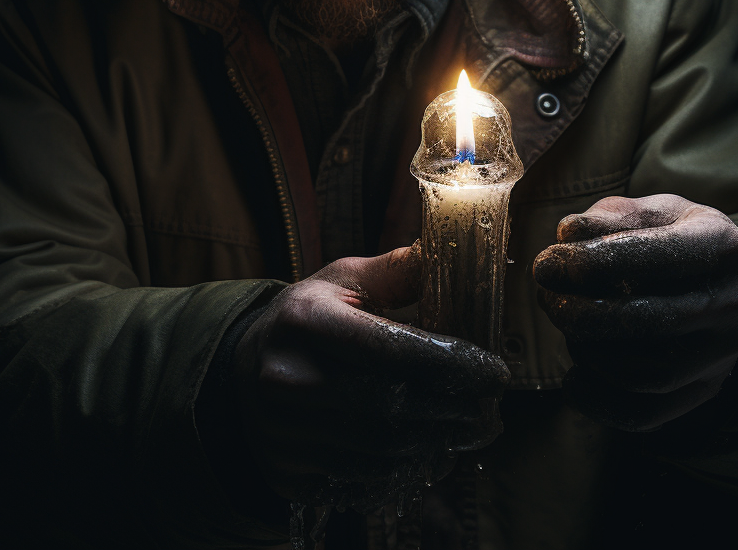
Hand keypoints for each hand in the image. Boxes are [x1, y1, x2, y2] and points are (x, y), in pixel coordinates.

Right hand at [234, 245, 508, 509]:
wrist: (242, 372)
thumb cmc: (308, 319)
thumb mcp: (343, 281)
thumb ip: (397, 272)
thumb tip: (449, 256)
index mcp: (303, 321)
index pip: (390, 349)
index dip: (450, 364)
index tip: (494, 372)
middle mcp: (286, 379)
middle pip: (390, 406)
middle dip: (453, 410)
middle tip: (493, 408)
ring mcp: (283, 433)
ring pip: (380, 452)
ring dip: (438, 444)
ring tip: (473, 430)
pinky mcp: (289, 473)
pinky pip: (362, 482)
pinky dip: (407, 471)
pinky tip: (433, 453)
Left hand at [532, 194, 737, 431]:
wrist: (717, 282)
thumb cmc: (667, 237)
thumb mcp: (645, 211)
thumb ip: (607, 218)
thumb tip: (568, 235)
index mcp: (721, 244)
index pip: (659, 255)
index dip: (594, 262)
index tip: (546, 264)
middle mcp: (732, 302)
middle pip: (652, 321)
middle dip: (583, 312)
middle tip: (547, 297)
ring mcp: (723, 354)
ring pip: (647, 374)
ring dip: (589, 352)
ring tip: (564, 324)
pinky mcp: (704, 391)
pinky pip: (648, 414)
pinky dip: (601, 402)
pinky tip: (573, 379)